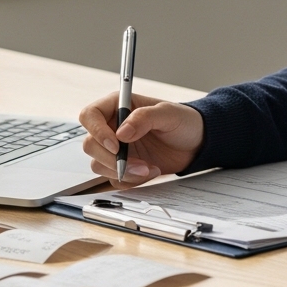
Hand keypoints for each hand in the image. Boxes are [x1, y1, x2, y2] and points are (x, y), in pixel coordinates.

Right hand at [77, 92, 204, 188]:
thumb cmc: (184, 121)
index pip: (90, 115)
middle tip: (137, 164)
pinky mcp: (123, 166)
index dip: (96, 131)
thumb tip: (121, 132)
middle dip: (112, 159)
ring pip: (99, 165)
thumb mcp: (168, 114)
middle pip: (90, 145)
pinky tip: (150, 172)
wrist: (196, 143)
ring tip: (148, 169)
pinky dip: (130, 180)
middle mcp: (112, 127)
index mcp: (118, 106)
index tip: (116, 145)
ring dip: (123, 172)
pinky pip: (113, 179)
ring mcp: (116, 149)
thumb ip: (144, 118)